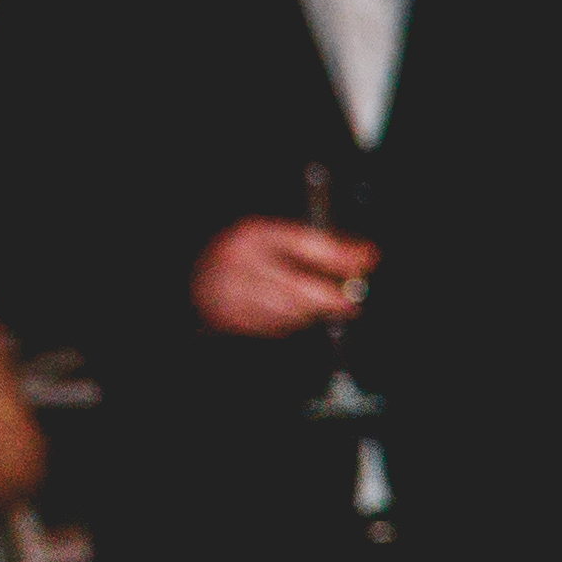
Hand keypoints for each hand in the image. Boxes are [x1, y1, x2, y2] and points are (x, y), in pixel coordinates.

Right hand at [190, 218, 372, 337]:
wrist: (194, 276)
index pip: (304, 244)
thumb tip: (365, 256)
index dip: (341, 254)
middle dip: (332, 298)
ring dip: (312, 311)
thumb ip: (320, 247)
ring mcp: (231, 293)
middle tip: (350, 302)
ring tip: (317, 305)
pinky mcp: (230, 318)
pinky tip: (288, 311)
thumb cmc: (244, 255)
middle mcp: (239, 262)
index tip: (368, 258)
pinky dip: (290, 321)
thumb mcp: (276, 238)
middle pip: (299, 288)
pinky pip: (275, 325)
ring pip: (290, 311)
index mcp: (253, 235)